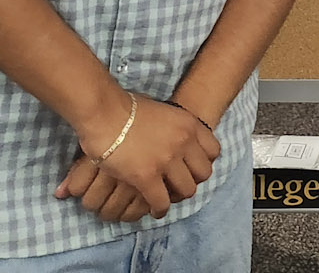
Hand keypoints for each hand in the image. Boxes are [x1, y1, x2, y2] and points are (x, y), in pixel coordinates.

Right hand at [54, 95, 220, 220]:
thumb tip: (169, 134)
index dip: (203, 162)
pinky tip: (154, 210)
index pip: (214, 151)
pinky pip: (162, 202)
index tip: (192, 168)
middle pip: (204, 173)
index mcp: (189, 124)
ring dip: (176, 196)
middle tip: (178, 184)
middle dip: (192, 180)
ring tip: (166, 197)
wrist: (104, 112)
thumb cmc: (126, 107)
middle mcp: (183, 142)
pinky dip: (159, 209)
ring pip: (186, 190)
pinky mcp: (147, 177)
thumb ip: (172, 125)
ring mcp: (167, 160)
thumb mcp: (161, 110)